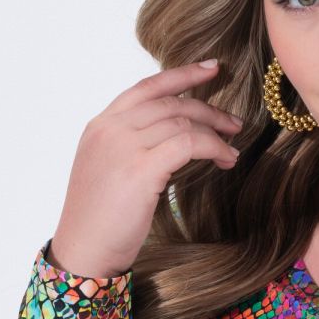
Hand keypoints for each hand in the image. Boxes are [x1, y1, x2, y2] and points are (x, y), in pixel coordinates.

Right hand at [50, 59, 244, 278]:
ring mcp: (123, 146)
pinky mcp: (140, 168)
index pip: (146, 87)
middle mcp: (110, 129)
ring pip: (182, 121)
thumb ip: (132, 148)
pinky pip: (188, 143)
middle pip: (170, 102)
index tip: (211, 68)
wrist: (83, 249)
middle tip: (234, 123)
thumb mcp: (109, 172)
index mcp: (101, 126)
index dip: (181, 75)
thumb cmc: (99, 221)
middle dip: (208, 109)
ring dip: (215, 132)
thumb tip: (170, 142)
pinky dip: (213, 147)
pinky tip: (225, 159)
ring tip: (232, 148)